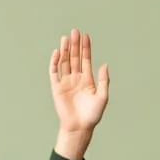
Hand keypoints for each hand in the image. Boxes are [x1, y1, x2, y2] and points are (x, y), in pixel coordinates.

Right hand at [50, 30, 108, 159]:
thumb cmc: (92, 115)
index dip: (86, 48)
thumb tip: (104, 64)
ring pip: (65, 62)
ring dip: (65, 50)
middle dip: (75, 45)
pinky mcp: (57, 87)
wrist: (79, 127)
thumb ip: (104, 81)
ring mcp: (66, 82)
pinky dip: (55, 62)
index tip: (86, 36)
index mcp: (87, 80)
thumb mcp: (102, 97)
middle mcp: (76, 78)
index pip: (85, 60)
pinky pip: (54, 72)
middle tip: (75, 32)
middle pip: (75, 58)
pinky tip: (58, 53)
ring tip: (66, 38)